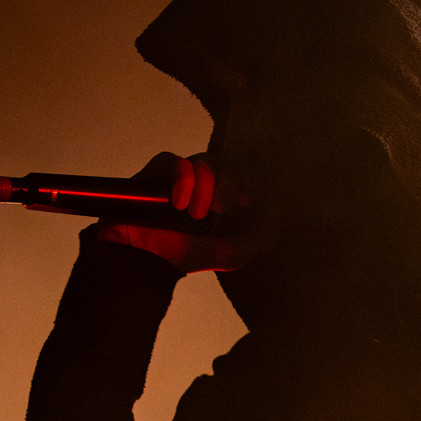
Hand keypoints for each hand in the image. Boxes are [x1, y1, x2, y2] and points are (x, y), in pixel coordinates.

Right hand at [89, 151, 274, 272]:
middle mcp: (204, 187)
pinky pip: (176, 160)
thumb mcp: (231, 254)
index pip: (245, 176)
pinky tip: (179, 202)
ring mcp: (181, 179)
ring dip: (206, 185)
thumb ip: (261, 237)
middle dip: (229, 185)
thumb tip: (281, 217)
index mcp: (224, 202)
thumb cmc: (181, 258)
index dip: (251, 182)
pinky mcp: (157, 174)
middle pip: (228, 165)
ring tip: (194, 213)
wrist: (139, 261)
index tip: (247, 201)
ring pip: (206, 161)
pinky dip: (183, 179)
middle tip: (220, 210)